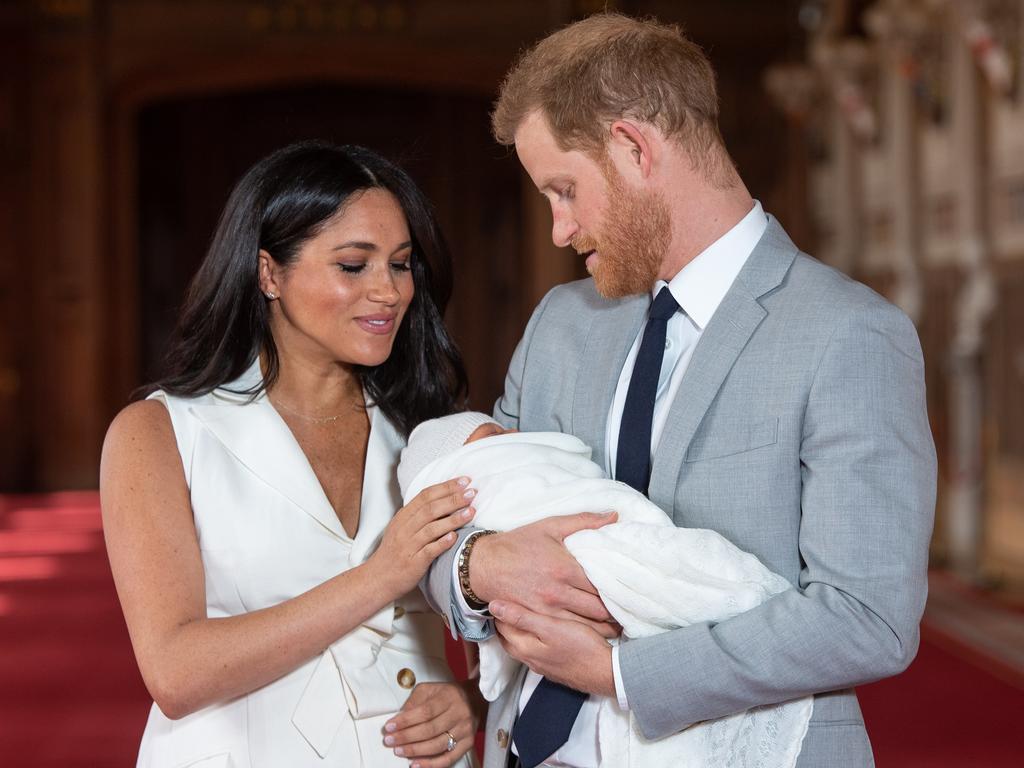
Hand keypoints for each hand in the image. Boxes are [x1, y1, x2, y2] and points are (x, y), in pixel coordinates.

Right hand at [370, 478, 475, 596]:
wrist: (378, 578)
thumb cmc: (395, 551)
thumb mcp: (402, 527)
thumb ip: (420, 514)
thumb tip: (446, 498)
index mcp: (403, 517)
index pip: (425, 496)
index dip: (446, 487)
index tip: (464, 481)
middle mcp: (404, 529)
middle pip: (430, 509)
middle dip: (453, 499)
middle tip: (472, 493)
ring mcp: (408, 546)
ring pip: (431, 528)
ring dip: (453, 519)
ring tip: (471, 511)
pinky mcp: (413, 563)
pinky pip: (429, 551)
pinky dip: (442, 543)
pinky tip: (455, 537)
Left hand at [383, 681, 480, 766]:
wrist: (474, 699)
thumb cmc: (447, 694)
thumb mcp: (430, 689)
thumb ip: (414, 701)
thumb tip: (399, 718)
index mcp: (449, 696)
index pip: (425, 712)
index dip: (405, 721)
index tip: (389, 727)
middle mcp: (459, 713)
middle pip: (430, 730)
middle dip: (406, 737)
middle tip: (390, 741)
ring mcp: (465, 730)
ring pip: (437, 745)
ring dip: (415, 751)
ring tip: (399, 751)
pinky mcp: (468, 743)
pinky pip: (449, 758)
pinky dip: (431, 764)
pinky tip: (415, 764)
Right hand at [470, 512, 618, 631]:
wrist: (484, 565)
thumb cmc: (518, 544)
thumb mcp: (550, 526)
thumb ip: (584, 521)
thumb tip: (613, 515)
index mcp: (565, 569)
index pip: (603, 585)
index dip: (620, 591)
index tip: (632, 592)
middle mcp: (558, 592)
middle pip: (599, 610)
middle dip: (616, 613)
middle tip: (629, 613)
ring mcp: (547, 610)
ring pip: (586, 626)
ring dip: (605, 628)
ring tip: (618, 626)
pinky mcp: (537, 620)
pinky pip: (567, 632)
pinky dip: (584, 634)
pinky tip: (595, 634)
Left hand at [491, 600, 615, 696]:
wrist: (606, 673)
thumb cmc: (580, 646)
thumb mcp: (550, 627)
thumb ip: (522, 617)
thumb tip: (494, 606)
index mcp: (525, 648)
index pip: (502, 627)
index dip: (499, 610)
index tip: (500, 594)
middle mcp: (530, 659)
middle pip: (509, 638)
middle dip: (505, 621)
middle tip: (508, 601)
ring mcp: (542, 665)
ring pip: (522, 645)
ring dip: (519, 630)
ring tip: (522, 613)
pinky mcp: (555, 667)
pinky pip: (536, 651)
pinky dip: (532, 638)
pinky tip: (542, 631)